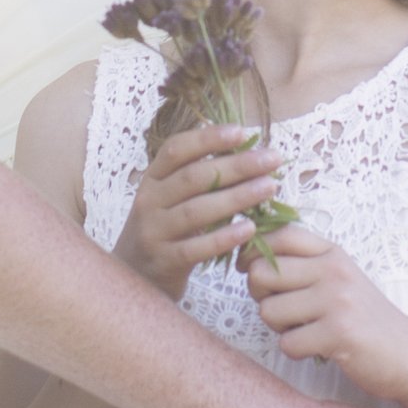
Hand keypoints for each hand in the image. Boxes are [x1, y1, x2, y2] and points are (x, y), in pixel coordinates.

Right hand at [116, 122, 284, 300]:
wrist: (135, 276)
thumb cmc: (165, 229)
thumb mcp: (171, 198)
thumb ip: (199, 178)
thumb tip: (248, 152)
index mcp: (152, 178)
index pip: (176, 149)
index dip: (207, 138)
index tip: (241, 131)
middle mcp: (148, 201)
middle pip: (193, 177)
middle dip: (236, 165)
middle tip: (272, 158)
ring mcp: (153, 232)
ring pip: (196, 211)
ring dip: (236, 197)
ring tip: (269, 188)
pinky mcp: (164, 262)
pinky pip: (196, 248)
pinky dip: (224, 238)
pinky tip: (250, 229)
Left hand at [242, 224, 407, 394]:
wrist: (407, 353)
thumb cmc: (362, 318)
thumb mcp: (338, 279)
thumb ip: (303, 265)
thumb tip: (247, 260)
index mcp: (332, 253)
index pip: (281, 235)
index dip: (253, 251)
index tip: (249, 269)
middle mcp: (334, 271)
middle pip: (263, 273)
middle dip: (261, 297)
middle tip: (283, 311)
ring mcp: (337, 300)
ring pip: (269, 311)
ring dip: (279, 329)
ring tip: (305, 330)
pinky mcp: (339, 333)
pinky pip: (287, 343)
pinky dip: (296, 351)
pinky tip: (317, 348)